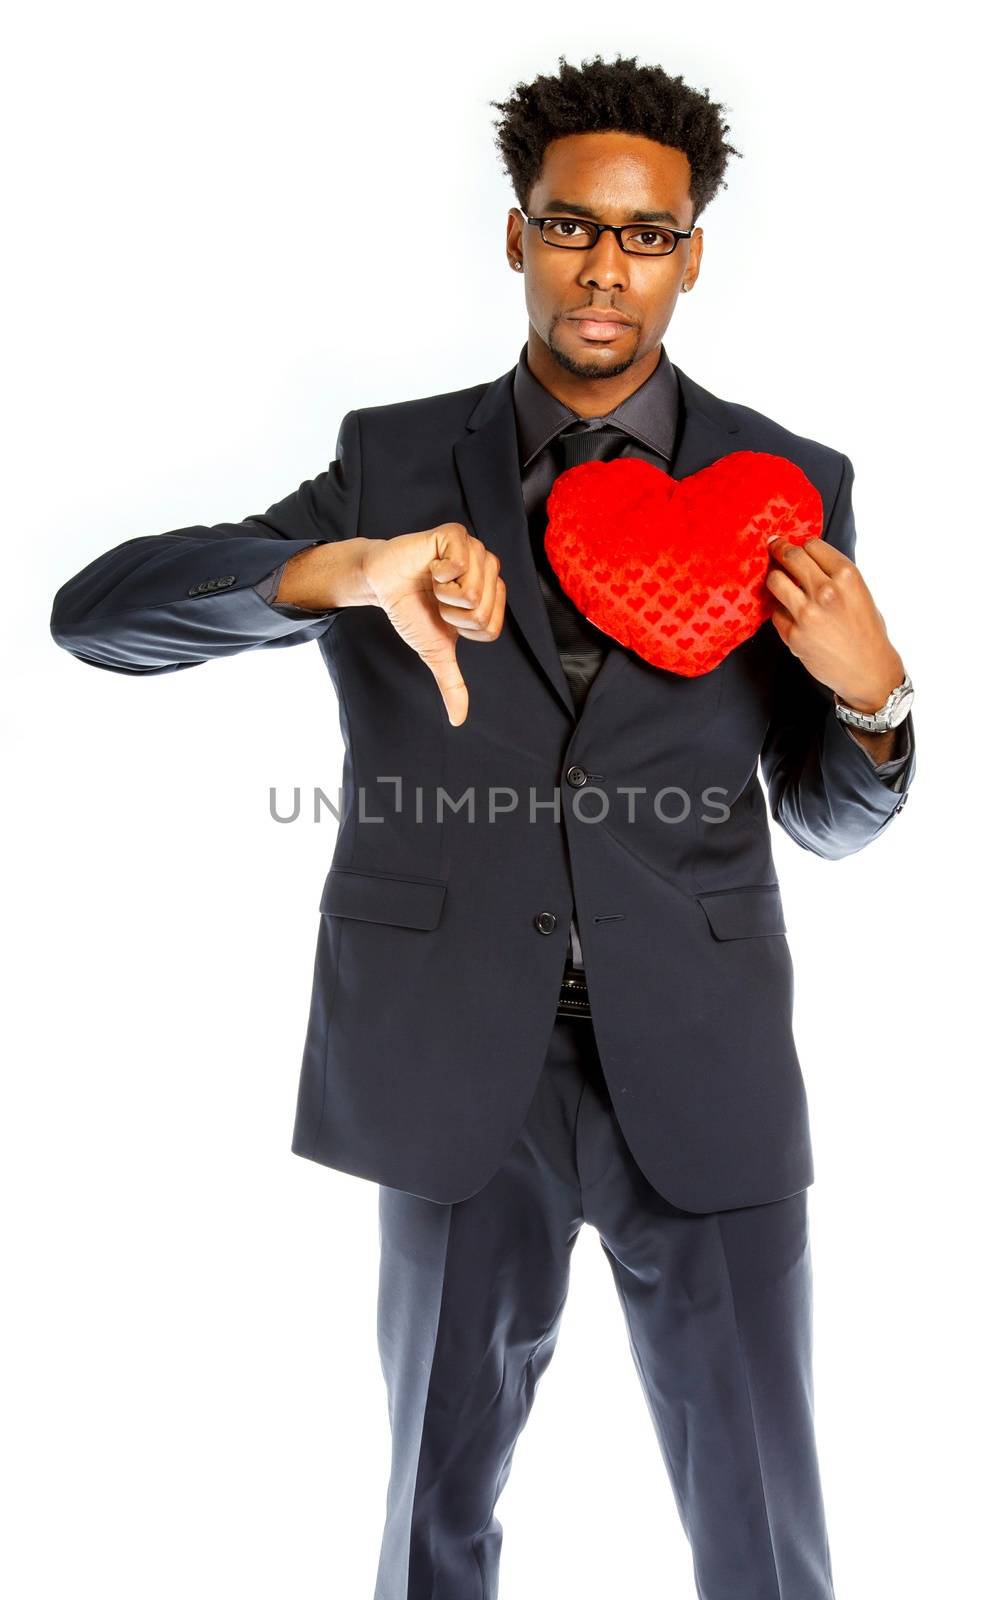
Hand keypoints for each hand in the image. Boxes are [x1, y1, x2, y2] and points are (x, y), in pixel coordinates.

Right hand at [361, 523, 505, 726]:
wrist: (382, 584)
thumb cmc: (413, 610)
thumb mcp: (435, 651)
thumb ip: (452, 683)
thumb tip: (458, 720)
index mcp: (491, 595)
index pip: (490, 627)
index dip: (462, 629)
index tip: (445, 616)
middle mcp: (489, 570)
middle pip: (483, 611)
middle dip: (452, 613)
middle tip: (436, 599)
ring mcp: (475, 550)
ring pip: (472, 591)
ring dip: (443, 594)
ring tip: (433, 583)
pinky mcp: (455, 535)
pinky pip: (459, 564)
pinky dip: (438, 573)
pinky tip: (430, 567)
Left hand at [765, 536, 903, 710]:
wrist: (868, 670)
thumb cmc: (866, 631)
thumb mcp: (859, 593)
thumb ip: (834, 575)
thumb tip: (805, 560)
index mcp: (847, 576)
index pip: (812, 545)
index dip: (803, 547)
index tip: (795, 548)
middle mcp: (826, 591)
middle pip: (791, 556)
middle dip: (779, 549)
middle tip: (773, 547)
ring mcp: (807, 613)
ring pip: (775, 580)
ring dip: (774, 578)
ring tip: (778, 582)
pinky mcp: (793, 634)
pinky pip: (776, 613)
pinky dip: (781, 612)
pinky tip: (792, 617)